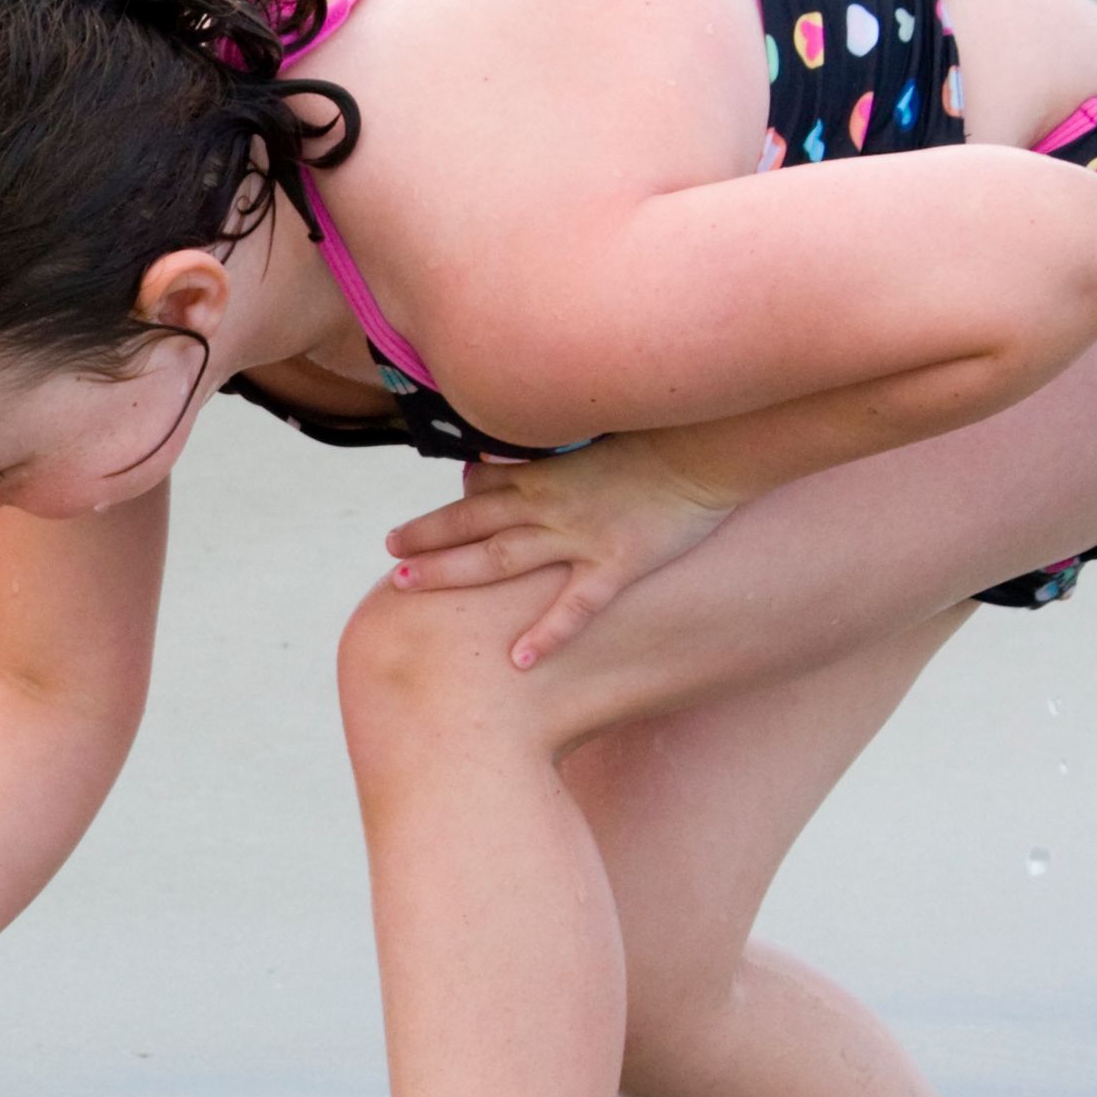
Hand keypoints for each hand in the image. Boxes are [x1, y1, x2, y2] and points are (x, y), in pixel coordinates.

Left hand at [381, 436, 743, 669]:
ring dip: (452, 570)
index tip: (418, 526)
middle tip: (389, 553)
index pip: (481, 488)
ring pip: (501, 556)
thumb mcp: (593, 437)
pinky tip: (519, 660)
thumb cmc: (657, 438)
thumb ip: (550, 453)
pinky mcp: (616, 563)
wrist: (707, 448)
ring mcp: (579, 536)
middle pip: (472, 521)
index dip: (449, 508)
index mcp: (544, 471)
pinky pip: (576, 604)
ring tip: (407, 585)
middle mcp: (549, 504)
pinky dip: (548, 632)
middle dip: (426, 537)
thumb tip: (509, 461)